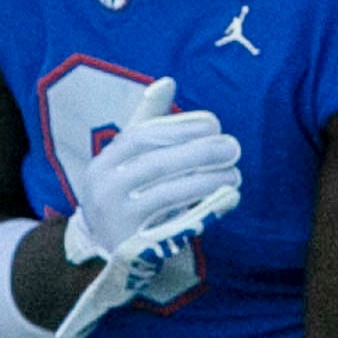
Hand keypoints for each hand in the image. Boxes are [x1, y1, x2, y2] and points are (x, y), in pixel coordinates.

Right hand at [61, 77, 240, 303]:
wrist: (108, 256)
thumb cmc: (127, 195)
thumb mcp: (129, 160)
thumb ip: (148, 122)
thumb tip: (168, 81)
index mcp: (102, 164)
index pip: (141, 137)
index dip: (179, 127)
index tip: (214, 123)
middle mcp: (102, 190)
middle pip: (157, 164)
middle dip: (200, 153)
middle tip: (233, 147)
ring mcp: (117, 221)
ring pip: (169, 193)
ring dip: (208, 180)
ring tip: (235, 173)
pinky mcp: (136, 247)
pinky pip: (176, 224)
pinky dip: (205, 209)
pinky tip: (228, 199)